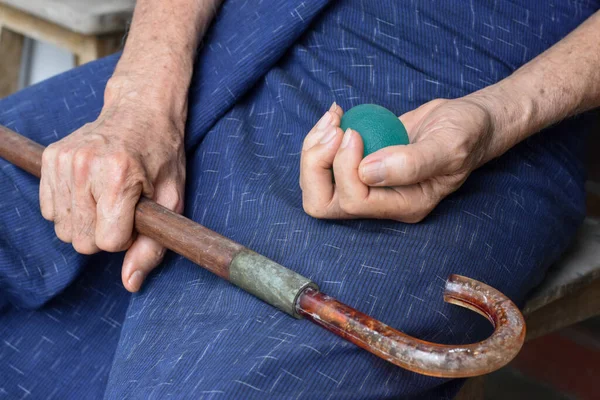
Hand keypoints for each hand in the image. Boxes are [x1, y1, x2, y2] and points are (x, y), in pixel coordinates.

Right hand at [40, 82, 185, 291]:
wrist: (141, 110)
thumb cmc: (162, 156)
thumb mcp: (172, 200)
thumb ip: (153, 246)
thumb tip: (130, 284)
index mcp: (119, 177)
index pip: (108, 243)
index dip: (126, 237)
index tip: (136, 217)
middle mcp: (85, 167)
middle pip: (82, 241)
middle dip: (105, 233)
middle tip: (123, 207)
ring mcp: (63, 161)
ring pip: (64, 229)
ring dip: (87, 223)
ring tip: (107, 197)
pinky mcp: (50, 158)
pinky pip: (49, 211)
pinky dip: (70, 209)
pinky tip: (90, 190)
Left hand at [300, 98, 494, 221]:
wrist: (465, 122)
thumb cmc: (466, 133)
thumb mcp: (449, 145)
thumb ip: (412, 162)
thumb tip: (367, 171)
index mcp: (404, 205)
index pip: (354, 200)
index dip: (344, 166)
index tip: (355, 132)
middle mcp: (380, 201)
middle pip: (322, 202)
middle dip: (315, 164)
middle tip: (334, 129)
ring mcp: (367, 184)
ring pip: (316, 184)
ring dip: (313, 149)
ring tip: (334, 118)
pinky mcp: (358, 166)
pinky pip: (323, 163)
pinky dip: (320, 137)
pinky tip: (337, 114)